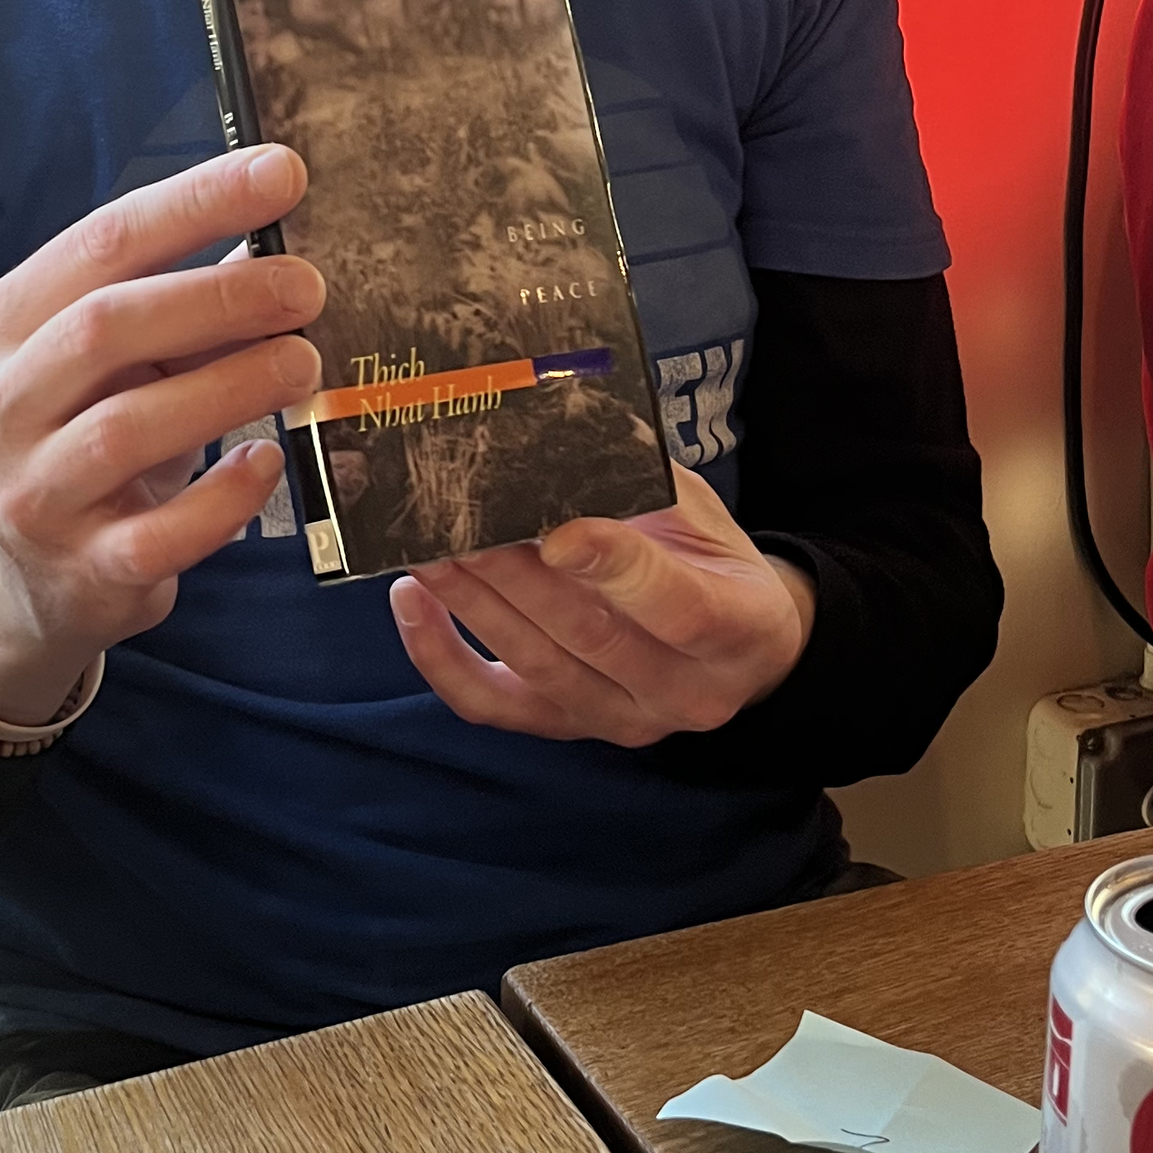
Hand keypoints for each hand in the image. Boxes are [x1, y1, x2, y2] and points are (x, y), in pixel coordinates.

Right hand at [0, 145, 320, 725]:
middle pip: (106, 328)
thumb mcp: (118, 362)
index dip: (196, 202)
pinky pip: (159, 534)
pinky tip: (267, 463)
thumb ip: (181, 303)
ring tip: (304, 364)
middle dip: (218, 297)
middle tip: (308, 286)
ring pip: (127, 429)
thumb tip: (281, 241)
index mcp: (3, 327)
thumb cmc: (87, 437)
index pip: (100, 244)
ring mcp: (36, 494)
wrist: (28, 580)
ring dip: (230, 387)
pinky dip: (223, 497)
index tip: (282, 172)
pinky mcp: (84, 571)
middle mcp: (1, 405)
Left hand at [388, 461, 815, 746]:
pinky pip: (490, 705)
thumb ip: (641, 480)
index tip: (558, 529)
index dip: (616, 568)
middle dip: (518, 576)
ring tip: (427, 547)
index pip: (680, 606)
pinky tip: (411, 599)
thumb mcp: (700, 511)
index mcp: (742, 627)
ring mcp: (622, 719)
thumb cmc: (710, 561)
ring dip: (473, 604)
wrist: (733, 647)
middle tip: (460, 522)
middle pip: (592, 636)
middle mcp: (687, 691)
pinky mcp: (566, 728)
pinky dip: (439, 656)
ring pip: (536, 667)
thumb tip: (556, 425)